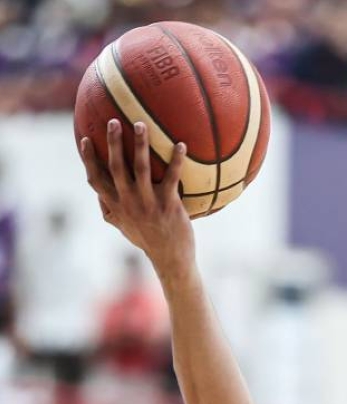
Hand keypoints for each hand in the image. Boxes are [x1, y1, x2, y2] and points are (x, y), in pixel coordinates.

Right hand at [80, 119, 193, 276]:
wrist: (171, 259)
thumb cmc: (148, 241)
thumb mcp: (125, 228)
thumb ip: (112, 212)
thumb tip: (100, 199)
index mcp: (116, 206)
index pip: (96, 180)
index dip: (89, 159)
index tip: (86, 139)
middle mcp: (128, 202)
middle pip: (116, 167)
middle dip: (113, 143)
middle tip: (114, 121)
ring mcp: (148, 203)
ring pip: (141, 167)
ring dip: (140, 144)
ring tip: (142, 124)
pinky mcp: (168, 205)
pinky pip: (172, 177)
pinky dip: (176, 160)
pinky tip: (181, 144)